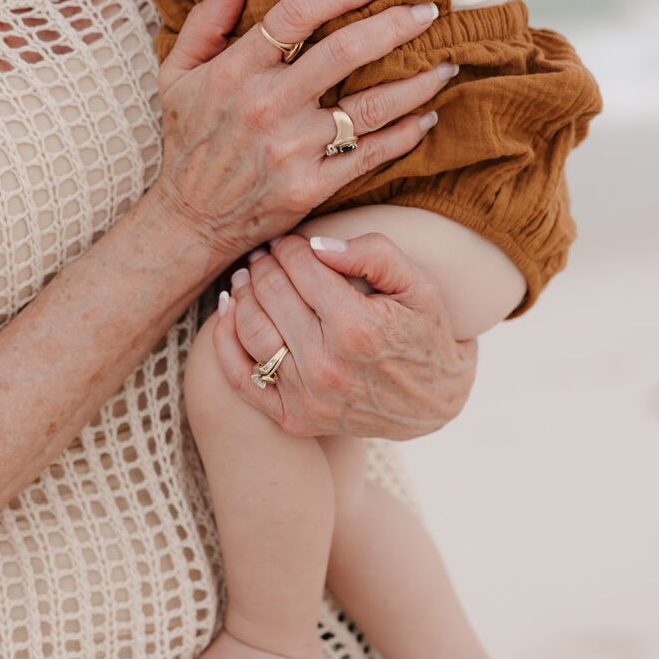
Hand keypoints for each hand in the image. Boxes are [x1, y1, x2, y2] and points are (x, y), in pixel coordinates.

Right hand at [154, 0, 451, 264]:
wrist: (190, 222)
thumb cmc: (187, 145)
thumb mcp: (176, 76)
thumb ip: (204, 23)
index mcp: (237, 72)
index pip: (297, 14)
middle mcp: (268, 107)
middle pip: (345, 53)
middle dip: (396, 27)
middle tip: (429, 12)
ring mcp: (293, 150)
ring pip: (370, 107)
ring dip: (416, 85)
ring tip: (445, 67)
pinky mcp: (311, 187)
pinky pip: (369, 156)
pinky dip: (403, 137)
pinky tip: (425, 120)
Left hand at [212, 233, 477, 439]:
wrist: (434, 404)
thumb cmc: (426, 334)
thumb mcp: (419, 286)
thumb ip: (373, 254)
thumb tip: (315, 244)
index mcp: (356, 328)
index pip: (302, 267)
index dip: (291, 246)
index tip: (290, 241)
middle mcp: (326, 366)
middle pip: (271, 294)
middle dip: (265, 265)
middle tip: (265, 254)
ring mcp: (306, 397)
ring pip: (250, 329)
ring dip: (243, 294)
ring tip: (248, 277)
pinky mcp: (293, 418)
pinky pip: (241, 377)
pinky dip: (225, 341)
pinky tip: (228, 311)